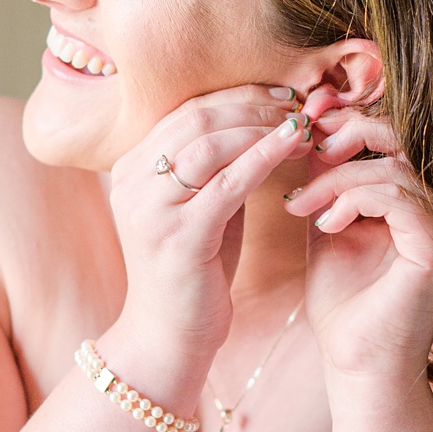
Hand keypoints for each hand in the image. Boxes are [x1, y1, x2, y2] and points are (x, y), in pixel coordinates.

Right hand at [106, 85, 312, 356]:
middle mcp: (131, 181)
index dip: (238, 95)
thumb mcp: (199, 206)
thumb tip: (265, 119)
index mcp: (129, 168)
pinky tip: (294, 145)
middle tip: (300, 105)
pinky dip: (265, 156)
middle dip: (254, 105)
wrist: (168, 336)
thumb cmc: (192, 271)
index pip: (185, 110)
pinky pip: (228, 182)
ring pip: (211, 142)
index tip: (282, 96)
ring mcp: (150, 209)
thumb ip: (218, 166)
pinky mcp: (178, 236)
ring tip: (303, 126)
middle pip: (196, 117)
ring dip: (263, 127)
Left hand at [285, 97, 432, 383]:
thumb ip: (325, 186)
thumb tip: (305, 135)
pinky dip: (355, 200)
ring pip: (393, 169)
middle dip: (346, 132)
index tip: (302, 120)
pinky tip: (325, 222)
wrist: (356, 363)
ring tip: (299, 204)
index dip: (346, 121)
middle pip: (401, 138)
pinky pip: (400, 199)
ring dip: (335, 179)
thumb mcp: (327, 229)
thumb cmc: (343, 304)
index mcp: (414, 199)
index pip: (389, 138)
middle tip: (302, 144)